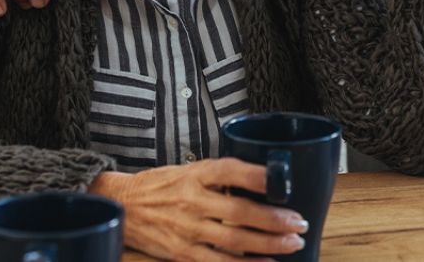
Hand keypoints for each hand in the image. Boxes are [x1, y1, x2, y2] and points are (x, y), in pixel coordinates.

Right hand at [89, 158, 308, 260]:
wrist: (124, 205)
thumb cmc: (161, 186)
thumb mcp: (188, 170)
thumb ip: (220, 175)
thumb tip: (263, 179)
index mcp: (194, 174)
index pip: (229, 170)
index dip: (256, 175)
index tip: (280, 180)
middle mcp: (191, 201)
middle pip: (240, 211)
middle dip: (274, 219)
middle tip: (299, 221)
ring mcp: (187, 230)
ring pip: (235, 241)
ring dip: (268, 244)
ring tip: (292, 243)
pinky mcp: (182, 253)